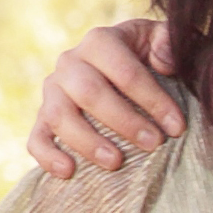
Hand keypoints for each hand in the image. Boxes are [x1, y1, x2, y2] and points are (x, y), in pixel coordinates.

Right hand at [23, 19, 184, 179]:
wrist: (120, 69)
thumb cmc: (148, 57)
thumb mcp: (161, 40)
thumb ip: (168, 41)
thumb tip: (165, 59)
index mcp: (100, 41)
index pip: (125, 71)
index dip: (152, 100)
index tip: (176, 126)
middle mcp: (70, 63)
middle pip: (90, 92)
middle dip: (124, 121)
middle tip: (154, 144)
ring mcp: (53, 91)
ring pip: (59, 115)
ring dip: (87, 141)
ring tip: (116, 162)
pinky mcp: (43, 118)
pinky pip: (36, 138)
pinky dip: (48, 156)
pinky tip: (69, 172)